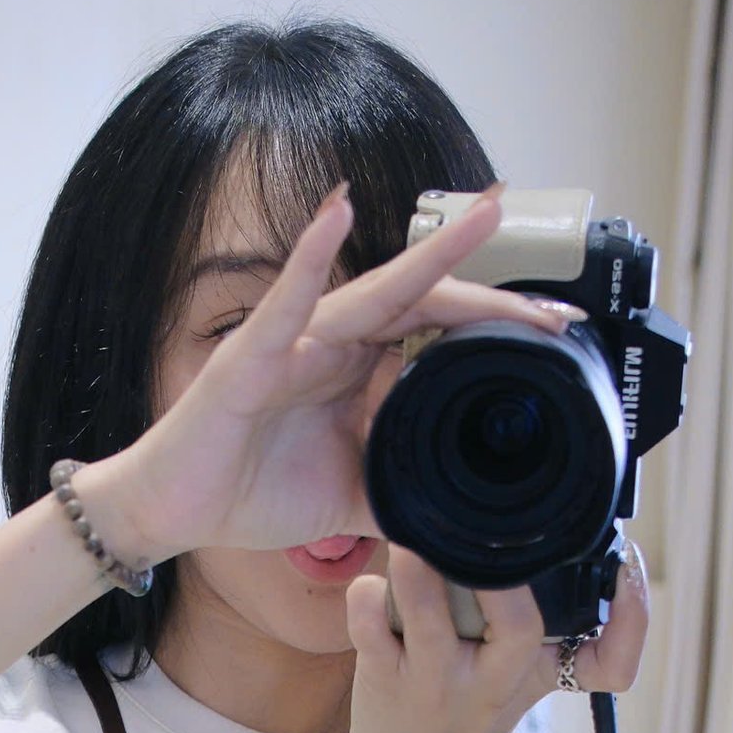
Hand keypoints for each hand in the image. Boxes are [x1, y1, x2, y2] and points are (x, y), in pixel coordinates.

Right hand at [96, 182, 584, 562]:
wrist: (174, 512)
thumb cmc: (250, 492)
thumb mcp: (353, 501)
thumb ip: (405, 495)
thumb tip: (464, 518)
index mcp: (361, 373)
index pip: (441, 337)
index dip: (498, 332)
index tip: (558, 337)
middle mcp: (337, 344)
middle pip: (427, 305)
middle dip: (492, 301)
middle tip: (556, 305)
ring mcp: (295, 341)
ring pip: (375, 289)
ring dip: (431, 254)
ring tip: (483, 216)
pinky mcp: (249, 354)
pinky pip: (285, 300)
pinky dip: (309, 256)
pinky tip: (337, 214)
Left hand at [341, 540, 651, 732]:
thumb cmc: (474, 716)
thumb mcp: (528, 678)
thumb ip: (553, 624)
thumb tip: (583, 547)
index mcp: (535, 669)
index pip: (607, 661)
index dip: (634, 617)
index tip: (632, 566)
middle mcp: (490, 677)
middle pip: (519, 627)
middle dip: (505, 581)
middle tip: (488, 537)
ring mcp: (435, 679)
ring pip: (428, 617)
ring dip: (419, 574)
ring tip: (414, 542)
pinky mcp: (384, 679)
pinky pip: (369, 627)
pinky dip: (366, 597)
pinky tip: (374, 587)